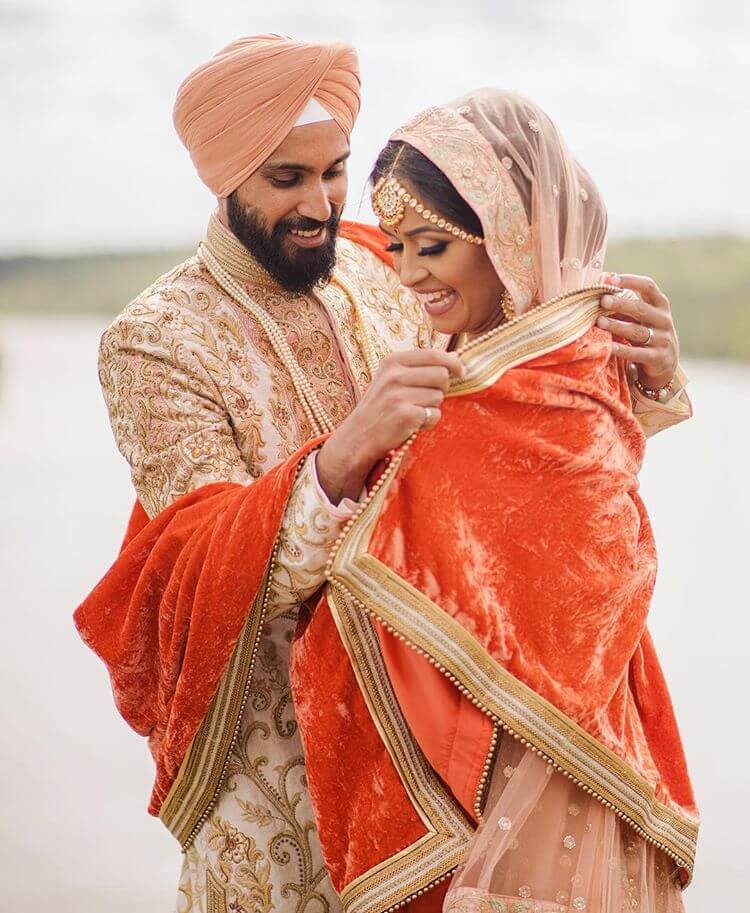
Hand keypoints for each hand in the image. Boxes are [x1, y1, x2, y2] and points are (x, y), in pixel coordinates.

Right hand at [316, 349, 464, 503]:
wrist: (359, 436)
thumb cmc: (380, 407)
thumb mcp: (392, 379)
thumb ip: (420, 367)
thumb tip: (454, 356)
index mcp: (392, 361)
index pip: (433, 354)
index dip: (453, 362)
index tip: (460, 371)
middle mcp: (394, 375)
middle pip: (442, 375)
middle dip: (442, 388)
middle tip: (425, 399)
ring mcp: (398, 395)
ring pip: (439, 396)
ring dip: (432, 407)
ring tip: (413, 412)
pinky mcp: (405, 415)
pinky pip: (435, 415)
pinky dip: (428, 422)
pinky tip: (413, 424)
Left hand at [597, 272, 678, 390]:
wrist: (665, 365)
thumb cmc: (647, 335)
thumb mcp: (641, 318)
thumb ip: (625, 305)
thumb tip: (600, 284)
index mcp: (660, 305)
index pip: (648, 287)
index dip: (630, 280)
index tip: (611, 278)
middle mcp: (664, 320)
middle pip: (641, 309)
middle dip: (621, 304)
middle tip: (603, 300)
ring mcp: (663, 339)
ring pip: (638, 331)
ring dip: (617, 326)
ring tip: (599, 322)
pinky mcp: (659, 358)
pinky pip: (638, 353)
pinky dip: (623, 350)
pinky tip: (610, 346)